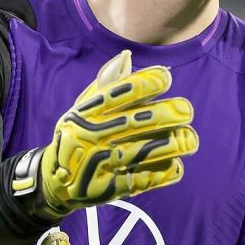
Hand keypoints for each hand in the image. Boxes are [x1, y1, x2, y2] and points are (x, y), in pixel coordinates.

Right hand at [14, 50, 198, 219]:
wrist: (55, 182)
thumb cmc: (76, 136)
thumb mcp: (81, 109)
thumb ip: (106, 85)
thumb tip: (127, 56)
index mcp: (86, 114)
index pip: (119, 93)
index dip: (146, 83)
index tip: (166, 79)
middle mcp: (93, 136)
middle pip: (137, 121)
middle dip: (167, 114)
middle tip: (187, 110)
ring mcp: (102, 164)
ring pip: (145, 151)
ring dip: (173, 144)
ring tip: (190, 139)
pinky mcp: (111, 188)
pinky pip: (144, 179)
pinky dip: (164, 172)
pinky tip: (177, 165)